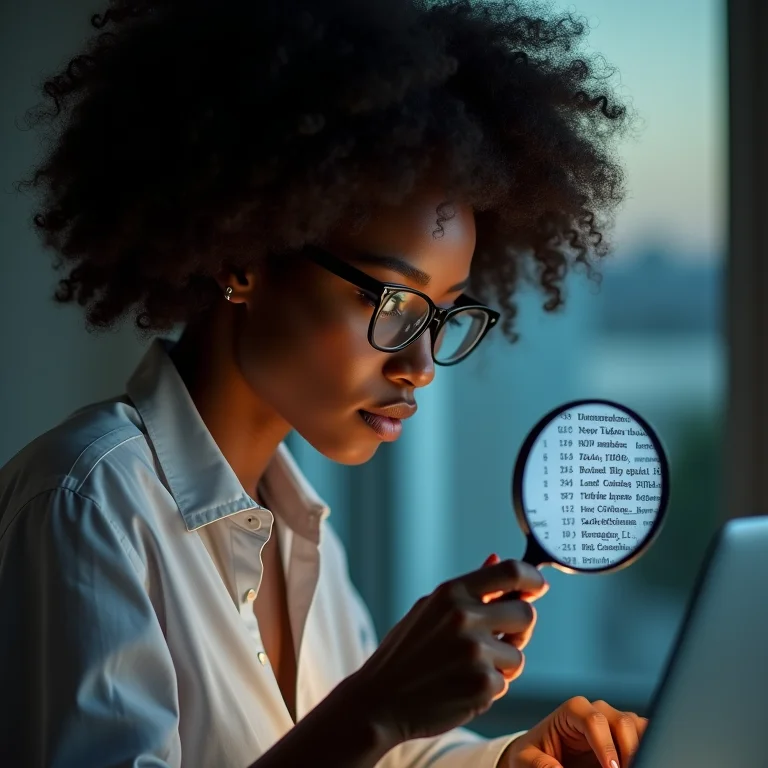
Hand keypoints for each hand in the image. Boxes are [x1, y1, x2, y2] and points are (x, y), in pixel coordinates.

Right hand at [346, 556, 547, 745]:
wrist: (379, 700)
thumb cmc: (406, 652)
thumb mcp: (429, 609)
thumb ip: (468, 589)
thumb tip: (496, 559)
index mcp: (452, 593)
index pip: (511, 571)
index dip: (531, 578)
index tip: (537, 587)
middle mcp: (465, 618)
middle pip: (525, 613)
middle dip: (518, 628)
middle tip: (500, 638)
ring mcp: (476, 653)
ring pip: (517, 654)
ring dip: (501, 663)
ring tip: (466, 668)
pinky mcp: (483, 686)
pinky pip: (504, 682)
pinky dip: (488, 688)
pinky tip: (460, 687)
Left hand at [501, 696, 648, 767]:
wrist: (542, 758)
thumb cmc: (534, 755)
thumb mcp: (528, 760)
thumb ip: (542, 765)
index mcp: (573, 710)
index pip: (594, 720)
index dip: (605, 746)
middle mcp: (597, 711)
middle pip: (623, 722)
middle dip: (629, 751)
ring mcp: (615, 722)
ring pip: (640, 727)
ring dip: (643, 748)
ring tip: (639, 766)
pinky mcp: (628, 738)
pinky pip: (647, 736)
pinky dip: (648, 749)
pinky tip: (643, 762)